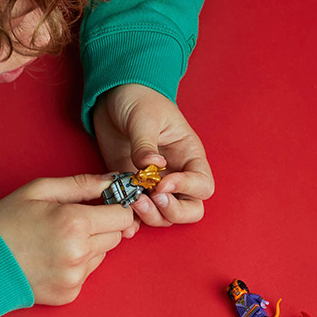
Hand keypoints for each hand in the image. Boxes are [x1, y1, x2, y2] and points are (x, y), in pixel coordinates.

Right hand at [0, 174, 139, 304]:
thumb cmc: (4, 224)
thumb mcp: (38, 191)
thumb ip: (81, 184)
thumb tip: (113, 181)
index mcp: (75, 223)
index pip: (123, 216)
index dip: (115, 208)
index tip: (104, 205)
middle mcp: (80, 252)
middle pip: (117, 236)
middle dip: (102, 226)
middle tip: (73, 222)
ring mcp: (75, 276)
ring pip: (103, 254)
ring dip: (90, 245)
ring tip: (57, 241)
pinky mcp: (70, 293)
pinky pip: (87, 272)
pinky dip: (77, 264)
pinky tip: (52, 258)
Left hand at [92, 84, 214, 226]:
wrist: (114, 96)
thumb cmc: (139, 99)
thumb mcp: (144, 118)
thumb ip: (146, 144)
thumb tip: (153, 165)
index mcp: (189, 155)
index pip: (202, 184)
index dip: (186, 189)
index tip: (161, 183)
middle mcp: (177, 174)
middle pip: (191, 209)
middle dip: (173, 211)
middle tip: (151, 198)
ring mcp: (154, 183)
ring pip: (165, 216)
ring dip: (152, 215)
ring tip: (132, 200)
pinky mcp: (133, 187)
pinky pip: (138, 212)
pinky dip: (132, 220)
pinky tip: (122, 215)